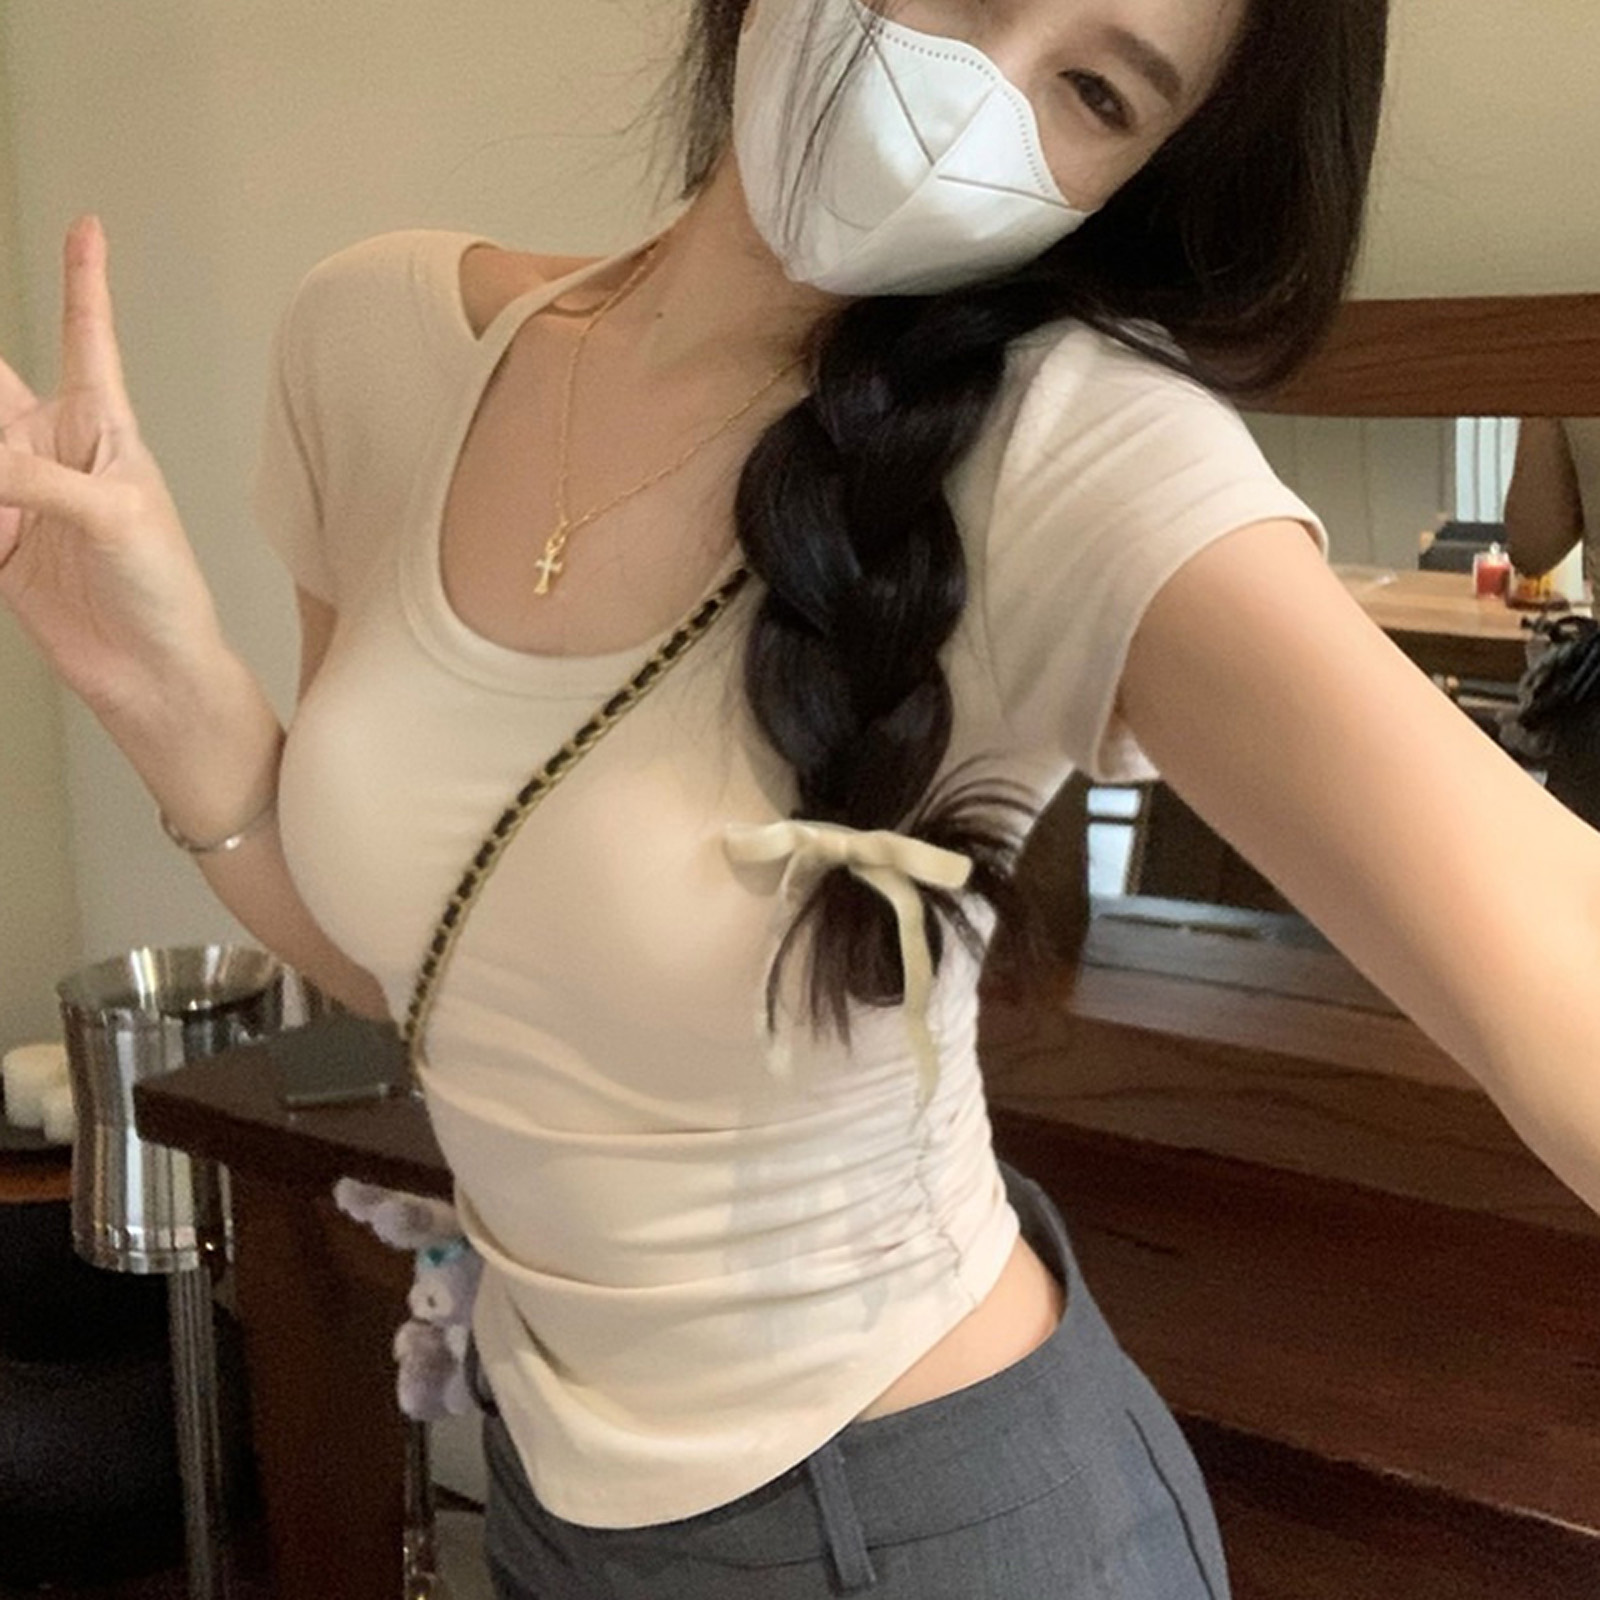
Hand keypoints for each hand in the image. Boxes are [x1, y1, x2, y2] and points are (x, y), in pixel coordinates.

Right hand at [0, 215, 225, 719]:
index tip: (88, 227)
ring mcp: (15, 494)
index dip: (85, 281)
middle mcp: (53, 450)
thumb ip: (39, 482)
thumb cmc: (166, 590)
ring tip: (6, 520)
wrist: (152, 672)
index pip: (88, 339)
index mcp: (104, 429)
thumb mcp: (117, 520)